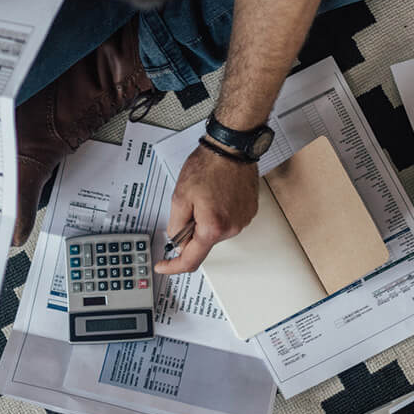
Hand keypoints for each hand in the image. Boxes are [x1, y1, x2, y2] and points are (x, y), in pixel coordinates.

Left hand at [154, 143, 257, 274]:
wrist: (231, 148)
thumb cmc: (209, 166)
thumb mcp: (180, 196)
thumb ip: (175, 225)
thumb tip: (177, 240)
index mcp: (213, 227)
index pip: (191, 260)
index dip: (173, 266)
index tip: (164, 265)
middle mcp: (232, 228)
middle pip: (203, 242)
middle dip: (191, 229)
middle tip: (190, 204)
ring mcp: (242, 220)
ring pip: (215, 231)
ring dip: (206, 219)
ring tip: (207, 194)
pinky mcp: (248, 212)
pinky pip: (228, 220)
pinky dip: (218, 212)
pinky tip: (217, 194)